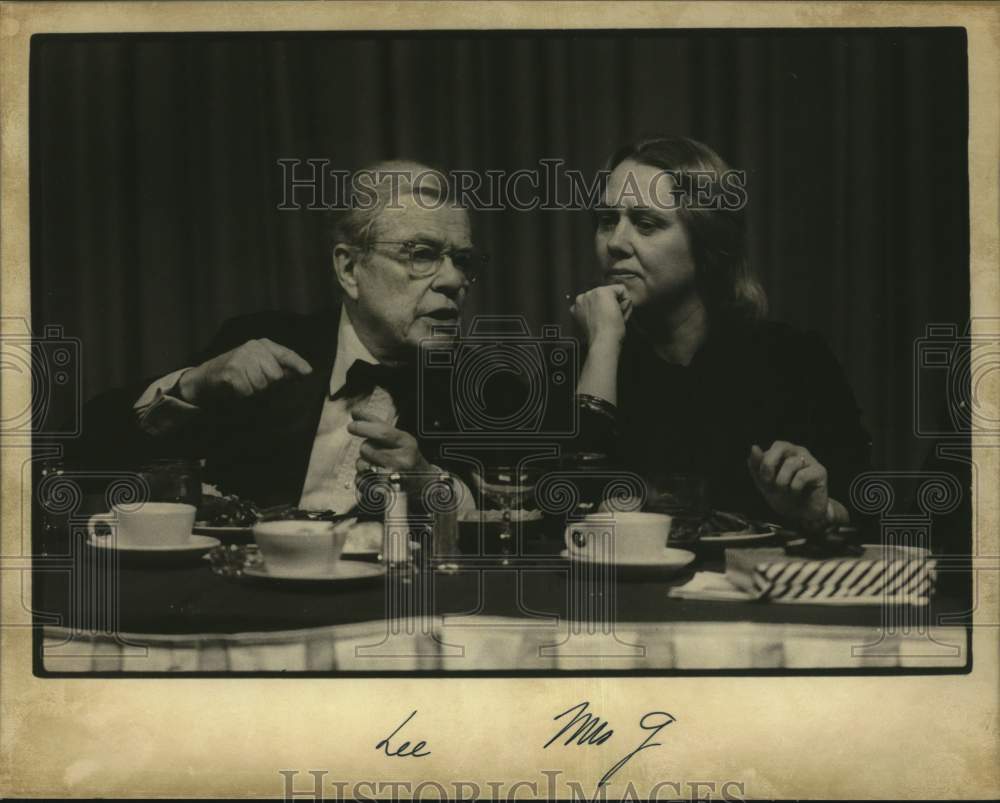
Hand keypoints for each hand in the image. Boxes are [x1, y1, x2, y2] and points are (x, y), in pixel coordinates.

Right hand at [178, 338, 311, 405]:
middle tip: (255, 384)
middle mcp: (253, 347)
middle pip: (276, 375)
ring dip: (254, 391)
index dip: (298, 365)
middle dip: (269, 386)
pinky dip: (243, 395)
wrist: (204, 378)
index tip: (309, 373)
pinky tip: (236, 390)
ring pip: (262, 385)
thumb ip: (278, 368)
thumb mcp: (258, 366)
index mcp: (263, 345)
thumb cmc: (236, 374)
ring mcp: (241, 357)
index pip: (286, 354)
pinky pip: (248, 391)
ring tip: (244, 386)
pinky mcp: (231, 370)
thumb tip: (302, 375)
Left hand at [348, 407, 432, 497]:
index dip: (363, 427)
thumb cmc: (406, 455)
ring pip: (361, 464)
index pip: (382, 432)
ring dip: (363, 462)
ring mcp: (392, 478)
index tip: (351, 426)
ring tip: (377, 464)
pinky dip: (361, 477)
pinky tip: (373, 475)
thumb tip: (354, 412)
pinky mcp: (383, 492)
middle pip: (367, 448)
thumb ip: (376, 423)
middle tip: (376, 451)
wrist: (423, 482)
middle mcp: (402, 460)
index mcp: (406, 442)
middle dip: (366, 447)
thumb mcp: (398, 437)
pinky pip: (360, 480)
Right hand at [570, 284, 632, 346]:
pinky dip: (626, 300)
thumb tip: (613, 305)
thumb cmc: (601, 337)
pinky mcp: (602, 291)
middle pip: (606, 296)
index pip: (598, 302)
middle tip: (610, 321)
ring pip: (614, 293)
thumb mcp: (594, 323)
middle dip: (611, 306)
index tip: (605, 322)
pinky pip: (622, 289)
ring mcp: (591, 293)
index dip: (605, 311)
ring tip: (614, 318)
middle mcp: (581, 297)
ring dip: (618, 305)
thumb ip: (596, 312)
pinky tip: (619, 313)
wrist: (602, 341)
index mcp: (577, 307)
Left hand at [748, 441, 829, 531]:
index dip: (761, 465)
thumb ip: (757, 466)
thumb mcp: (764, 483)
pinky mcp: (820, 471)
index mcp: (783, 452)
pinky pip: (801, 476)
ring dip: (782, 482)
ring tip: (785, 491)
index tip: (763, 481)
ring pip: (790, 463)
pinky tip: (796, 493)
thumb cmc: (784, 497)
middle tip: (768, 482)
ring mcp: (810, 460)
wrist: (802, 515)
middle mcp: (797, 452)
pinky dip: (794, 488)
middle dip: (769, 465)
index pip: (768, 450)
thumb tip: (754, 447)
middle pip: (780, 446)